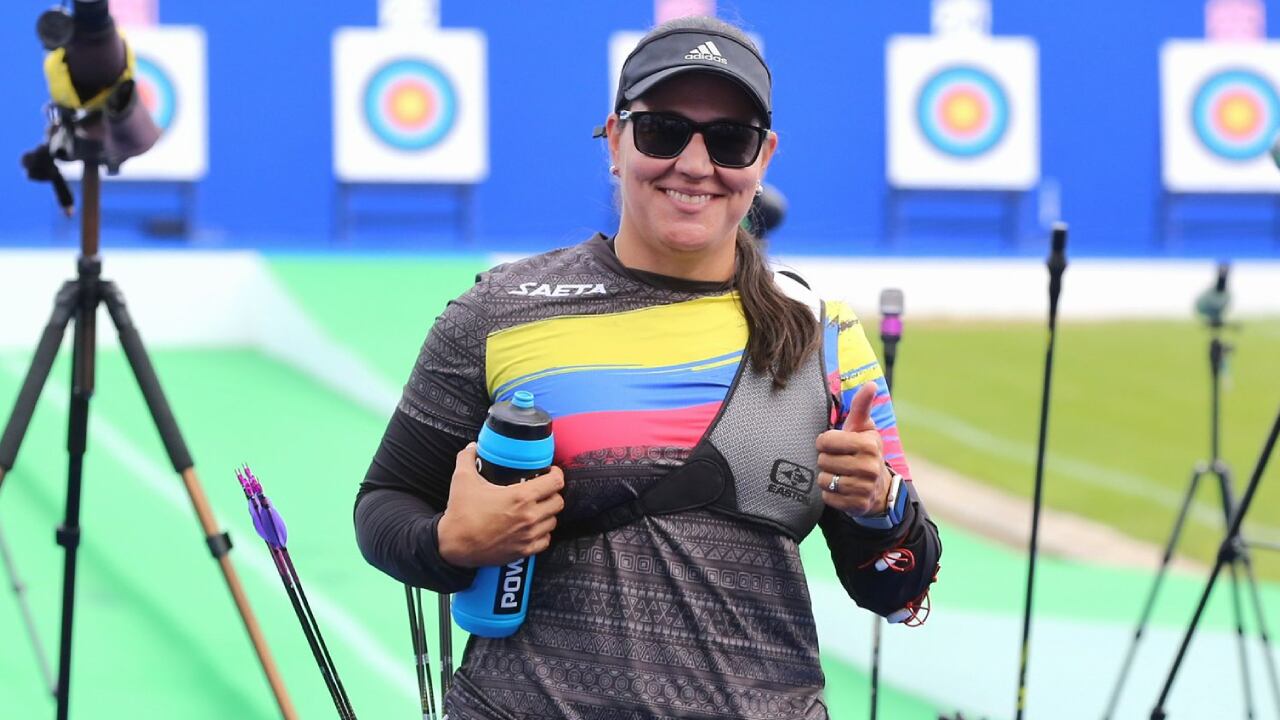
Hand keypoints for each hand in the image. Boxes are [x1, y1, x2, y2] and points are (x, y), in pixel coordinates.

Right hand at [437, 443, 565, 567]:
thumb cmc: (461, 514)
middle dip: (552, 494)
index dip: (556, 474)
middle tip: (542, 491)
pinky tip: (532, 528)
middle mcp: (529, 516)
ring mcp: (528, 536)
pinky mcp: (524, 551)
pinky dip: (542, 533)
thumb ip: (467, 458)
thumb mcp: (463, 480)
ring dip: (547, 514)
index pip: (555, 482)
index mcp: (520, 497)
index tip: (550, 472)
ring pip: (553, 521)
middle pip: (558, 502)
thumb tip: (472, 447)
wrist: (454, 545)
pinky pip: (545, 540)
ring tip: (537, 508)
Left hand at [816, 382, 889, 516]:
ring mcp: (864, 488)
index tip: (834, 444)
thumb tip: (870, 384)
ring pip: (823, 479)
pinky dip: (829, 493)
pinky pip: (826, 497)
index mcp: (869, 444)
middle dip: (826, 460)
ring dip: (826, 477)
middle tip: (838, 461)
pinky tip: (841, 489)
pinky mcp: (856, 505)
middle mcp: (869, 467)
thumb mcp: (864, 428)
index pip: (825, 440)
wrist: (879, 488)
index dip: (824, 442)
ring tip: (839, 474)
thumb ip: (862, 407)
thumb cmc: (865, 451)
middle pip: (822, 460)